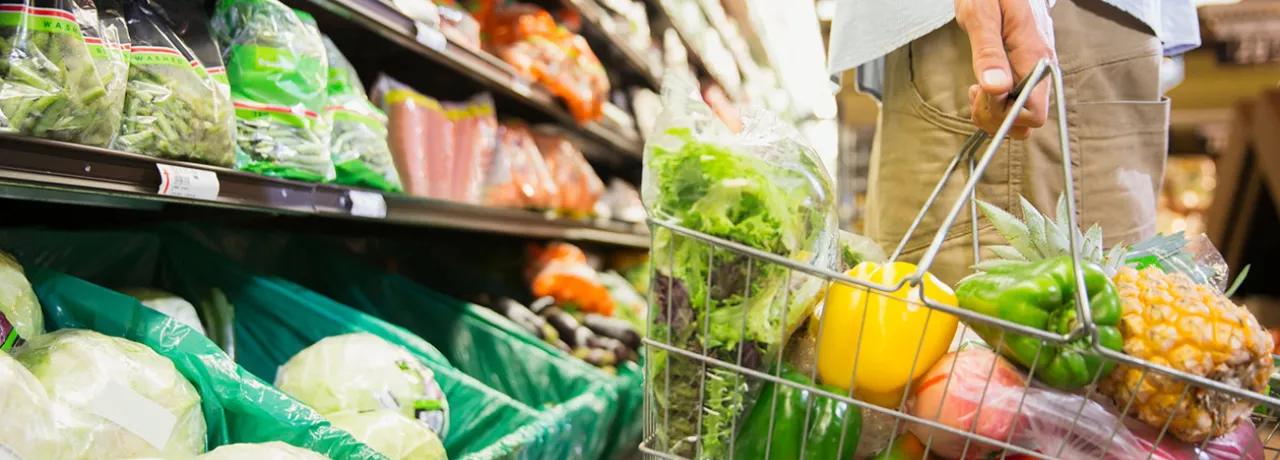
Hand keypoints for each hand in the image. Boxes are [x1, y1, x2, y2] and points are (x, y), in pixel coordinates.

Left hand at [955, 0, 1055, 139]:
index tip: (982, 91)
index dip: (1004, 114)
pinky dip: (995, 105)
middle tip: (975, 91)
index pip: (1034, 113)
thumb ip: (988, 52)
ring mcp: (1034, 72)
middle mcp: (1040, 69)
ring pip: (1021, 118)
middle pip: (1027, 122)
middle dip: (995, 118)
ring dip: (994, 114)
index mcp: (1035, 57)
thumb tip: (996, 88)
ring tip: (978, 89)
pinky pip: (1015, 103)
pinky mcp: (1024, 73)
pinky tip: (983, 87)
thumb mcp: (981, 15)